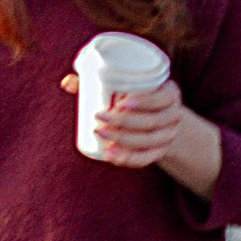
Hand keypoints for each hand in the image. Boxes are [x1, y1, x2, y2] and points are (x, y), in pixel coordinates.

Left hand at [64, 72, 223, 196]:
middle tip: (100, 117)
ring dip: (124, 139)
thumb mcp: (127, 85)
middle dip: (125, 121)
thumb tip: (66, 82)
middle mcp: (174, 116)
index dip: (144, 101)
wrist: (158, 118)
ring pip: (149, 141)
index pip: (161, 98)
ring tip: (100, 133)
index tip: (121, 102)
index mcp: (171, 93)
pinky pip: (146, 158)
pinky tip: (110, 155)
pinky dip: (129, 158)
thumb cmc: (136, 96)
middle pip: (152, 121)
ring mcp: (169, 136)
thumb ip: (98, 81)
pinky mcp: (160, 152)